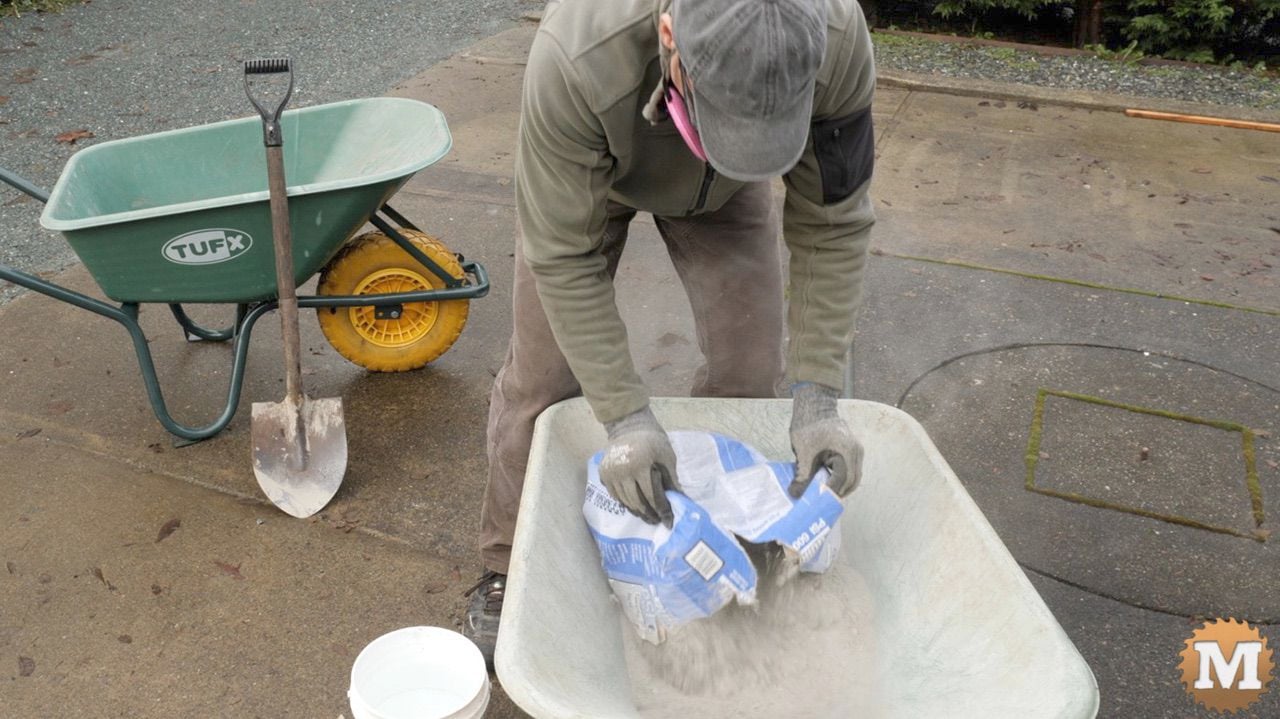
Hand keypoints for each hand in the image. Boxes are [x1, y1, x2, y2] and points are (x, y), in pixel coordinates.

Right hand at [599, 406, 680, 525]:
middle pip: (636, 502)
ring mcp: (610, 473)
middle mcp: (622, 471)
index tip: (668, 521)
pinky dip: (625, 502)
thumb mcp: (667, 456)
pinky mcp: (603, 474)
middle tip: (657, 521)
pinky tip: (635, 506)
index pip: (650, 495)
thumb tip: (680, 499)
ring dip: (636, 511)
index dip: (661, 510)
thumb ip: (672, 478)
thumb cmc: (652, 440)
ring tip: (647, 516)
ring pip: (624, 501)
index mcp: (640, 465)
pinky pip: (614, 495)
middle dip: (648, 514)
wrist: (629, 426)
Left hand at [789, 382, 861, 497]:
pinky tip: (826, 482)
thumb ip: (802, 474)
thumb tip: (795, 494)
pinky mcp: (851, 450)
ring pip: (852, 477)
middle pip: (852, 482)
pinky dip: (841, 478)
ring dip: (840, 486)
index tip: (817, 501)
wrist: (814, 403)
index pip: (843, 480)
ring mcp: (856, 450)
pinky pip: (850, 469)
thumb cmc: (809, 424)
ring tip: (823, 494)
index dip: (830, 492)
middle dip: (837, 493)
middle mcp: (856, 452)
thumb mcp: (803, 451)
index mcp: (847, 451)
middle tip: (821, 502)